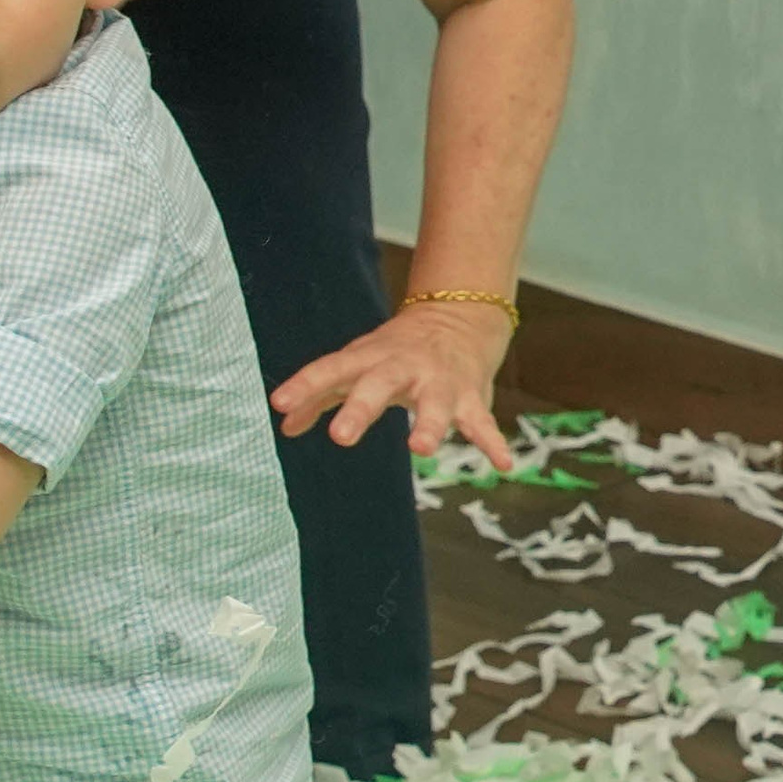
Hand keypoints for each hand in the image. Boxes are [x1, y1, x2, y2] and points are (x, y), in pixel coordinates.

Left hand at [269, 300, 513, 468]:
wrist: (457, 316)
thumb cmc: (394, 351)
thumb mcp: (356, 366)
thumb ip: (320, 397)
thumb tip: (284, 426)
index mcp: (368, 359)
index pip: (331, 369)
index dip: (304, 385)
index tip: (279, 404)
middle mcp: (402, 367)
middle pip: (378, 385)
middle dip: (360, 408)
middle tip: (339, 436)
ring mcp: (439, 381)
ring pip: (434, 403)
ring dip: (429, 425)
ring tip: (420, 450)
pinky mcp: (470, 396)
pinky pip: (482, 422)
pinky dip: (493, 442)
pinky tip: (502, 465)